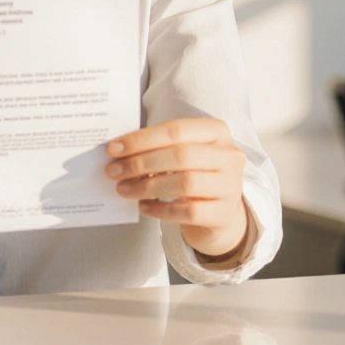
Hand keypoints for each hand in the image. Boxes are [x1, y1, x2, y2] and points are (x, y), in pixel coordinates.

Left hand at [105, 118, 248, 258]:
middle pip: (180, 156)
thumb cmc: (194, 171)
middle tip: (114, 171)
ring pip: (185, 183)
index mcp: (216, 131)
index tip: (114, 149)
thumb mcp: (183, 151)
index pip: (175, 130)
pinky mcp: (225, 214)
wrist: (220, 209)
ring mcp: (231, 186)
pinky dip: (161, 209)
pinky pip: (189, 212)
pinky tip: (143, 206)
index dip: (142, 139)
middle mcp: (229, 156)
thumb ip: (158, 146)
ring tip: (123, 189)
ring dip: (147, 186)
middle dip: (141, 163)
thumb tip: (118, 150)